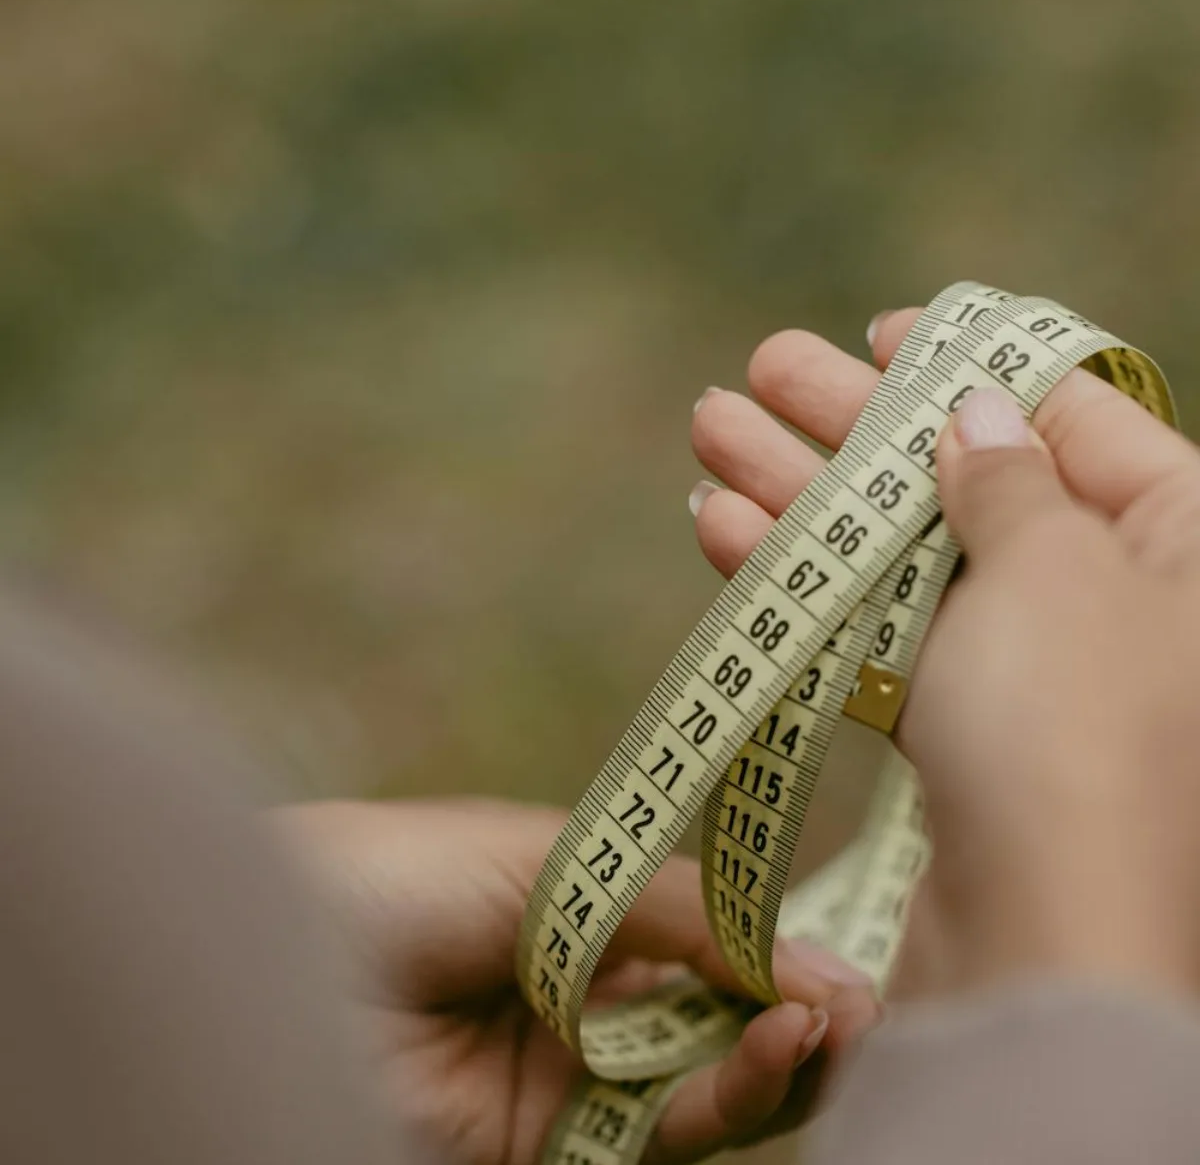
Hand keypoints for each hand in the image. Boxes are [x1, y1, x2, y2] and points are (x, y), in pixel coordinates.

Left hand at [275, 798, 880, 1164]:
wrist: (265, 955)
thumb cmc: (387, 874)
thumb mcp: (544, 865)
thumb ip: (668, 907)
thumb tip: (804, 947)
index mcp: (580, 910)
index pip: (707, 938)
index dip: (775, 945)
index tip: (842, 945)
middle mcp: (584, 999)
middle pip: (719, 1022)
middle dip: (796, 1012)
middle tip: (864, 1002)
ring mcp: (567, 1078)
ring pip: (704, 1088)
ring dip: (777, 1059)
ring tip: (835, 1022)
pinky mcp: (547, 1150)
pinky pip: (657, 1135)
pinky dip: (726, 1100)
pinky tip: (775, 1051)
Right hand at [690, 309, 1199, 1004]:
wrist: (1043, 961)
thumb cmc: (1074, 735)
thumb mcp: (1053, 568)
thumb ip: (1010, 477)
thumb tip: (980, 413)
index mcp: (1184, 542)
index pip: (1077, 416)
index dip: (972, 363)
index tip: (880, 332)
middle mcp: (1122, 607)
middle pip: (972, 480)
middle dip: (855, 422)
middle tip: (762, 366)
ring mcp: (1039, 682)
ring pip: (908, 558)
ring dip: (803, 493)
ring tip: (708, 425)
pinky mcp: (968, 750)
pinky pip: (883, 639)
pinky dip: (807, 587)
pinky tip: (721, 528)